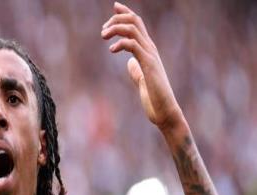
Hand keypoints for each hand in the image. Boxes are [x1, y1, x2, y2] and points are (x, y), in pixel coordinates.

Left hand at [101, 2, 182, 130]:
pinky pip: (133, 45)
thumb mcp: (142, 81)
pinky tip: (112, 50)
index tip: (114, 8)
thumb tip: (129, 64)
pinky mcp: (148, 64)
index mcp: (148, 51)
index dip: (125, 13)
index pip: (138, 24)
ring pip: (133, 29)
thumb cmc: (154, 98)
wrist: (165, 111)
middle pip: (135, 21)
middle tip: (103, 31)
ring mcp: (150, 55)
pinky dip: (120, 43)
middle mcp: (150, 49)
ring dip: (115, 28)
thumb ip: (136, 70)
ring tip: (103, 36)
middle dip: (117, 19)